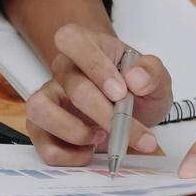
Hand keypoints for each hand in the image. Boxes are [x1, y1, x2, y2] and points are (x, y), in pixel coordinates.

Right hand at [24, 23, 172, 165]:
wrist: (134, 112)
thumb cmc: (138, 89)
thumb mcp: (156, 78)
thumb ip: (152, 72)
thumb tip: (136, 79)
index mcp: (87, 47)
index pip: (73, 40)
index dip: (95, 66)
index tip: (120, 92)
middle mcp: (64, 71)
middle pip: (71, 85)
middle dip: (102, 112)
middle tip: (124, 127)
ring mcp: (49, 99)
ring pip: (39, 109)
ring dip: (73, 131)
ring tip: (99, 137)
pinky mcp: (43, 128)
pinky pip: (42, 143)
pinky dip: (68, 155)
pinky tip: (89, 152)